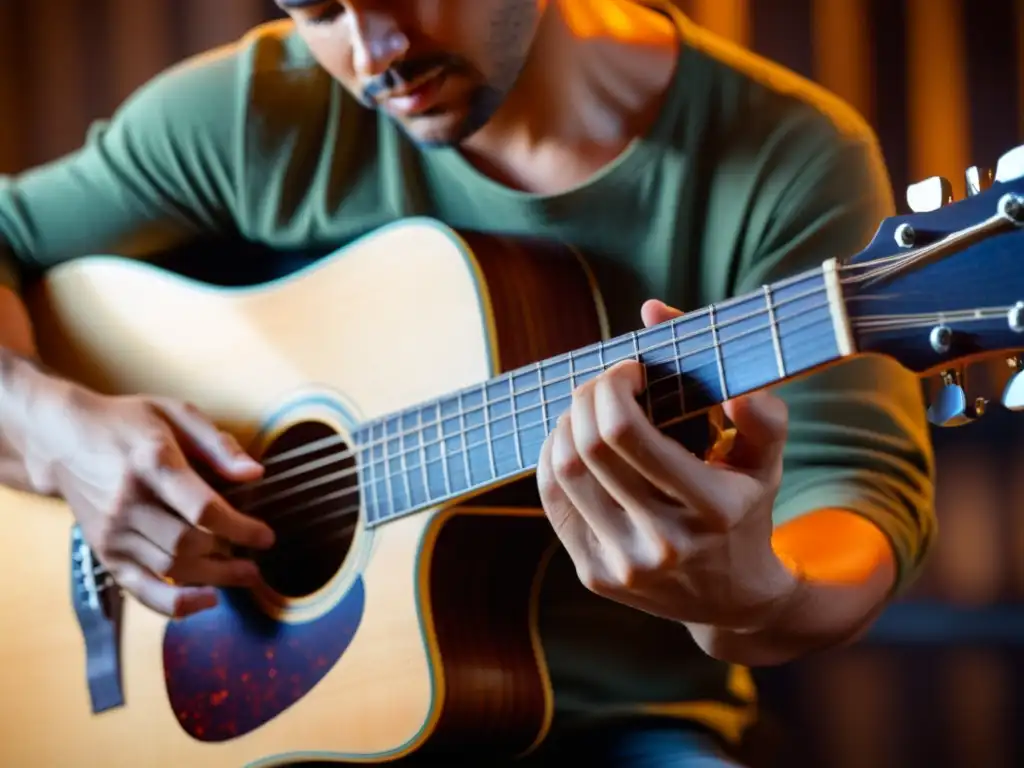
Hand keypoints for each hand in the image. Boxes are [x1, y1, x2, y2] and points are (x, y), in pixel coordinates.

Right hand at [29, 381, 274, 617]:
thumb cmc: (128, 423)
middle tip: (257, 559)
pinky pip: (140, 589)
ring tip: (243, 575)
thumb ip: (218, 444)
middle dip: (230, 557)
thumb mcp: (176, 413)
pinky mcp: (103, 551)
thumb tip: (255, 473)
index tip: (266, 536)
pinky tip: (205, 600)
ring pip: (170, 567)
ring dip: (213, 578)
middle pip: (188, 543)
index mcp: (151, 462)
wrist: (63, 438)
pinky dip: (173, 603)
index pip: (202, 509)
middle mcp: (127, 501)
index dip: (240, 528)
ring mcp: (112, 530)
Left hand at [536, 299, 798, 633]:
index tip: (631, 370)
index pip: (626, 433)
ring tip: (588, 412)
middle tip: (604, 384)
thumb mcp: (763, 460)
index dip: (614, 388)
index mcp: (711, 508)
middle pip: (588, 449)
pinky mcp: (594, 576)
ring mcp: (624, 565)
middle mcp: (664, 543)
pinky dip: (555, 459)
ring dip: (566, 426)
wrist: (732, 600)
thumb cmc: (745, 512)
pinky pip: (555, 501)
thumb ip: (754, 409)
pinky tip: (573, 444)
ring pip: (563, 473)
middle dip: (588, 398)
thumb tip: (705, 356)